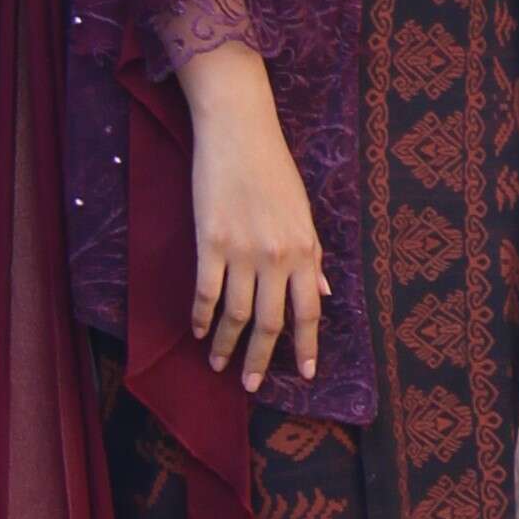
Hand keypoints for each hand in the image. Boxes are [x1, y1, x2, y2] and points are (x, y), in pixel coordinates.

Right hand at [176, 42, 326, 391]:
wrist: (240, 134)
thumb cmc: (274, 170)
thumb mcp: (303, 213)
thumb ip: (311, 257)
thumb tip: (322, 293)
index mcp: (305, 249)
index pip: (309, 311)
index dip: (306, 346)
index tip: (303, 374)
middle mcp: (277, 256)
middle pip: (271, 322)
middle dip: (260, 358)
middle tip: (250, 385)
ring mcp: (242, 252)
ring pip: (235, 314)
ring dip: (225, 345)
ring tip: (219, 365)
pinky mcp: (210, 244)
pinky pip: (206, 293)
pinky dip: (201, 318)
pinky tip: (197, 332)